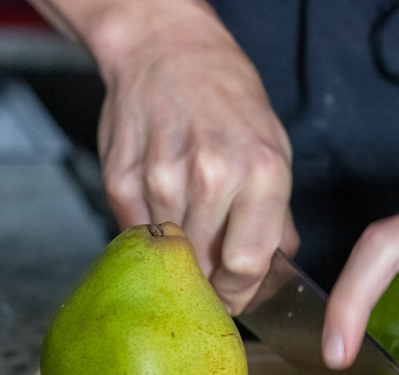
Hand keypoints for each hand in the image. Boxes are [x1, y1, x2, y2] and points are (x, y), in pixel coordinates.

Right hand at [95, 2, 297, 313]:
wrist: (169, 51)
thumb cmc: (230, 101)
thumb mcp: (276, 151)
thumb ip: (276, 218)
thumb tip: (273, 269)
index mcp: (262, 173)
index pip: (247, 265)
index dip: (242, 294)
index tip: (238, 299)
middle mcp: (212, 178)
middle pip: (207, 268)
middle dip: (213, 282)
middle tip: (215, 275)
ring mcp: (161, 179)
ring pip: (171, 257)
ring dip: (182, 259)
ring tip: (192, 231)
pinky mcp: (121, 181)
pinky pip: (138, 236)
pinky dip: (154, 237)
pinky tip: (167, 209)